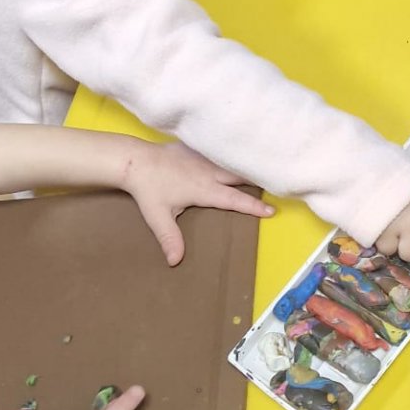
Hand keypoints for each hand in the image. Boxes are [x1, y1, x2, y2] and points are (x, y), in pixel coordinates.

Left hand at [117, 140, 272, 264]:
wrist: (135, 160)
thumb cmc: (148, 190)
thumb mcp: (158, 217)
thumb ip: (170, 238)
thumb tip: (175, 261)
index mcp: (204, 189)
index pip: (234, 199)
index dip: (253, 206)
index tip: (271, 211)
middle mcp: (209, 172)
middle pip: (240, 176)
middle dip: (257, 180)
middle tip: (275, 183)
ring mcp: (203, 157)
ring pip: (231, 161)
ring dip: (245, 166)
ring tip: (260, 168)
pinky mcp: (195, 148)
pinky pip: (218, 151)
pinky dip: (230, 154)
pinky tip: (235, 152)